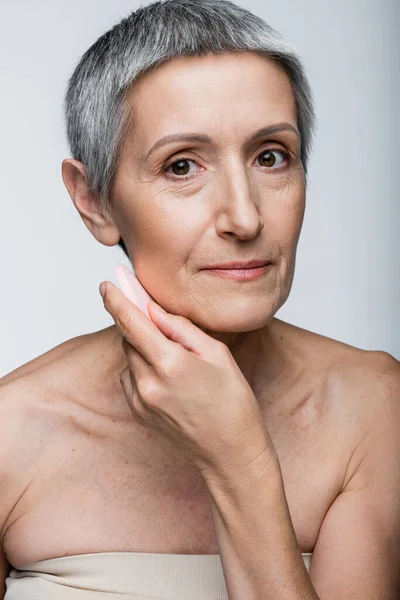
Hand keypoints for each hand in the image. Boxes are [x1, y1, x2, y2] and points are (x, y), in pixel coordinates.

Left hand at [99, 281, 274, 477]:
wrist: (230, 451)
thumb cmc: (233, 401)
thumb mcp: (216, 353)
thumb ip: (180, 328)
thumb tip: (153, 310)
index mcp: (170, 363)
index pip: (132, 323)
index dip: (116, 300)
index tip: (107, 285)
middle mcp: (149, 383)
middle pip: (129, 338)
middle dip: (138, 324)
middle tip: (157, 319)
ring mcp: (141, 400)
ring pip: (130, 358)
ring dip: (143, 348)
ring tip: (177, 361)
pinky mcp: (138, 412)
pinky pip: (131, 377)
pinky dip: (143, 368)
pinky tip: (169, 379)